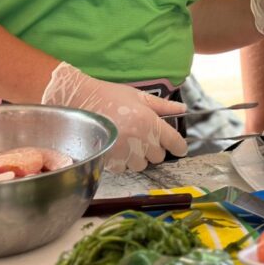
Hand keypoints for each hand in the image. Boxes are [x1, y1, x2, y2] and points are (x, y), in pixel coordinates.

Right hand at [41, 62, 186, 172]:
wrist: (81, 101)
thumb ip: (162, 105)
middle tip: (145, 138)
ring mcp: (124, 151)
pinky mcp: (109, 159)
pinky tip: (117, 148)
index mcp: (149, 121)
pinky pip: (124, 168)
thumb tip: (182, 109)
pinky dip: (122, 162)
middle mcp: (139, 138)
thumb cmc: (110, 96)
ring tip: (129, 143)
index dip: (180, 146)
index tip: (180, 149)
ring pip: (141, 165)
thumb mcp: (139, 96)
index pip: (173, 141)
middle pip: (158, 156)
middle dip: (154, 149)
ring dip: (138, 157)